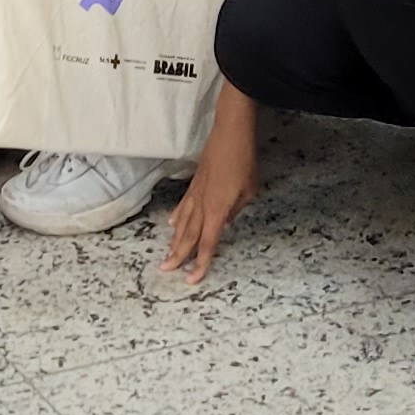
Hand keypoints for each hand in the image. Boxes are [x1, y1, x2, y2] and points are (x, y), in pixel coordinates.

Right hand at [159, 105, 259, 287]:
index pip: (207, 244)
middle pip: (189, 236)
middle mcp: (202, 205)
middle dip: (178, 256)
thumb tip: (225, 223)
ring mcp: (196, 194)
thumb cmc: (243, 162)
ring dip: (174, 240)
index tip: (192, 279)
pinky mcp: (195, 184)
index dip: (200, 263)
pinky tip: (172, 224)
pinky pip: (183, 206)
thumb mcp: (248, 192)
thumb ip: (235, 211)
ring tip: (167, 254)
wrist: (230, 134)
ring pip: (183, 223)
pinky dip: (177, 217)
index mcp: (217, 211)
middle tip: (166, 270)